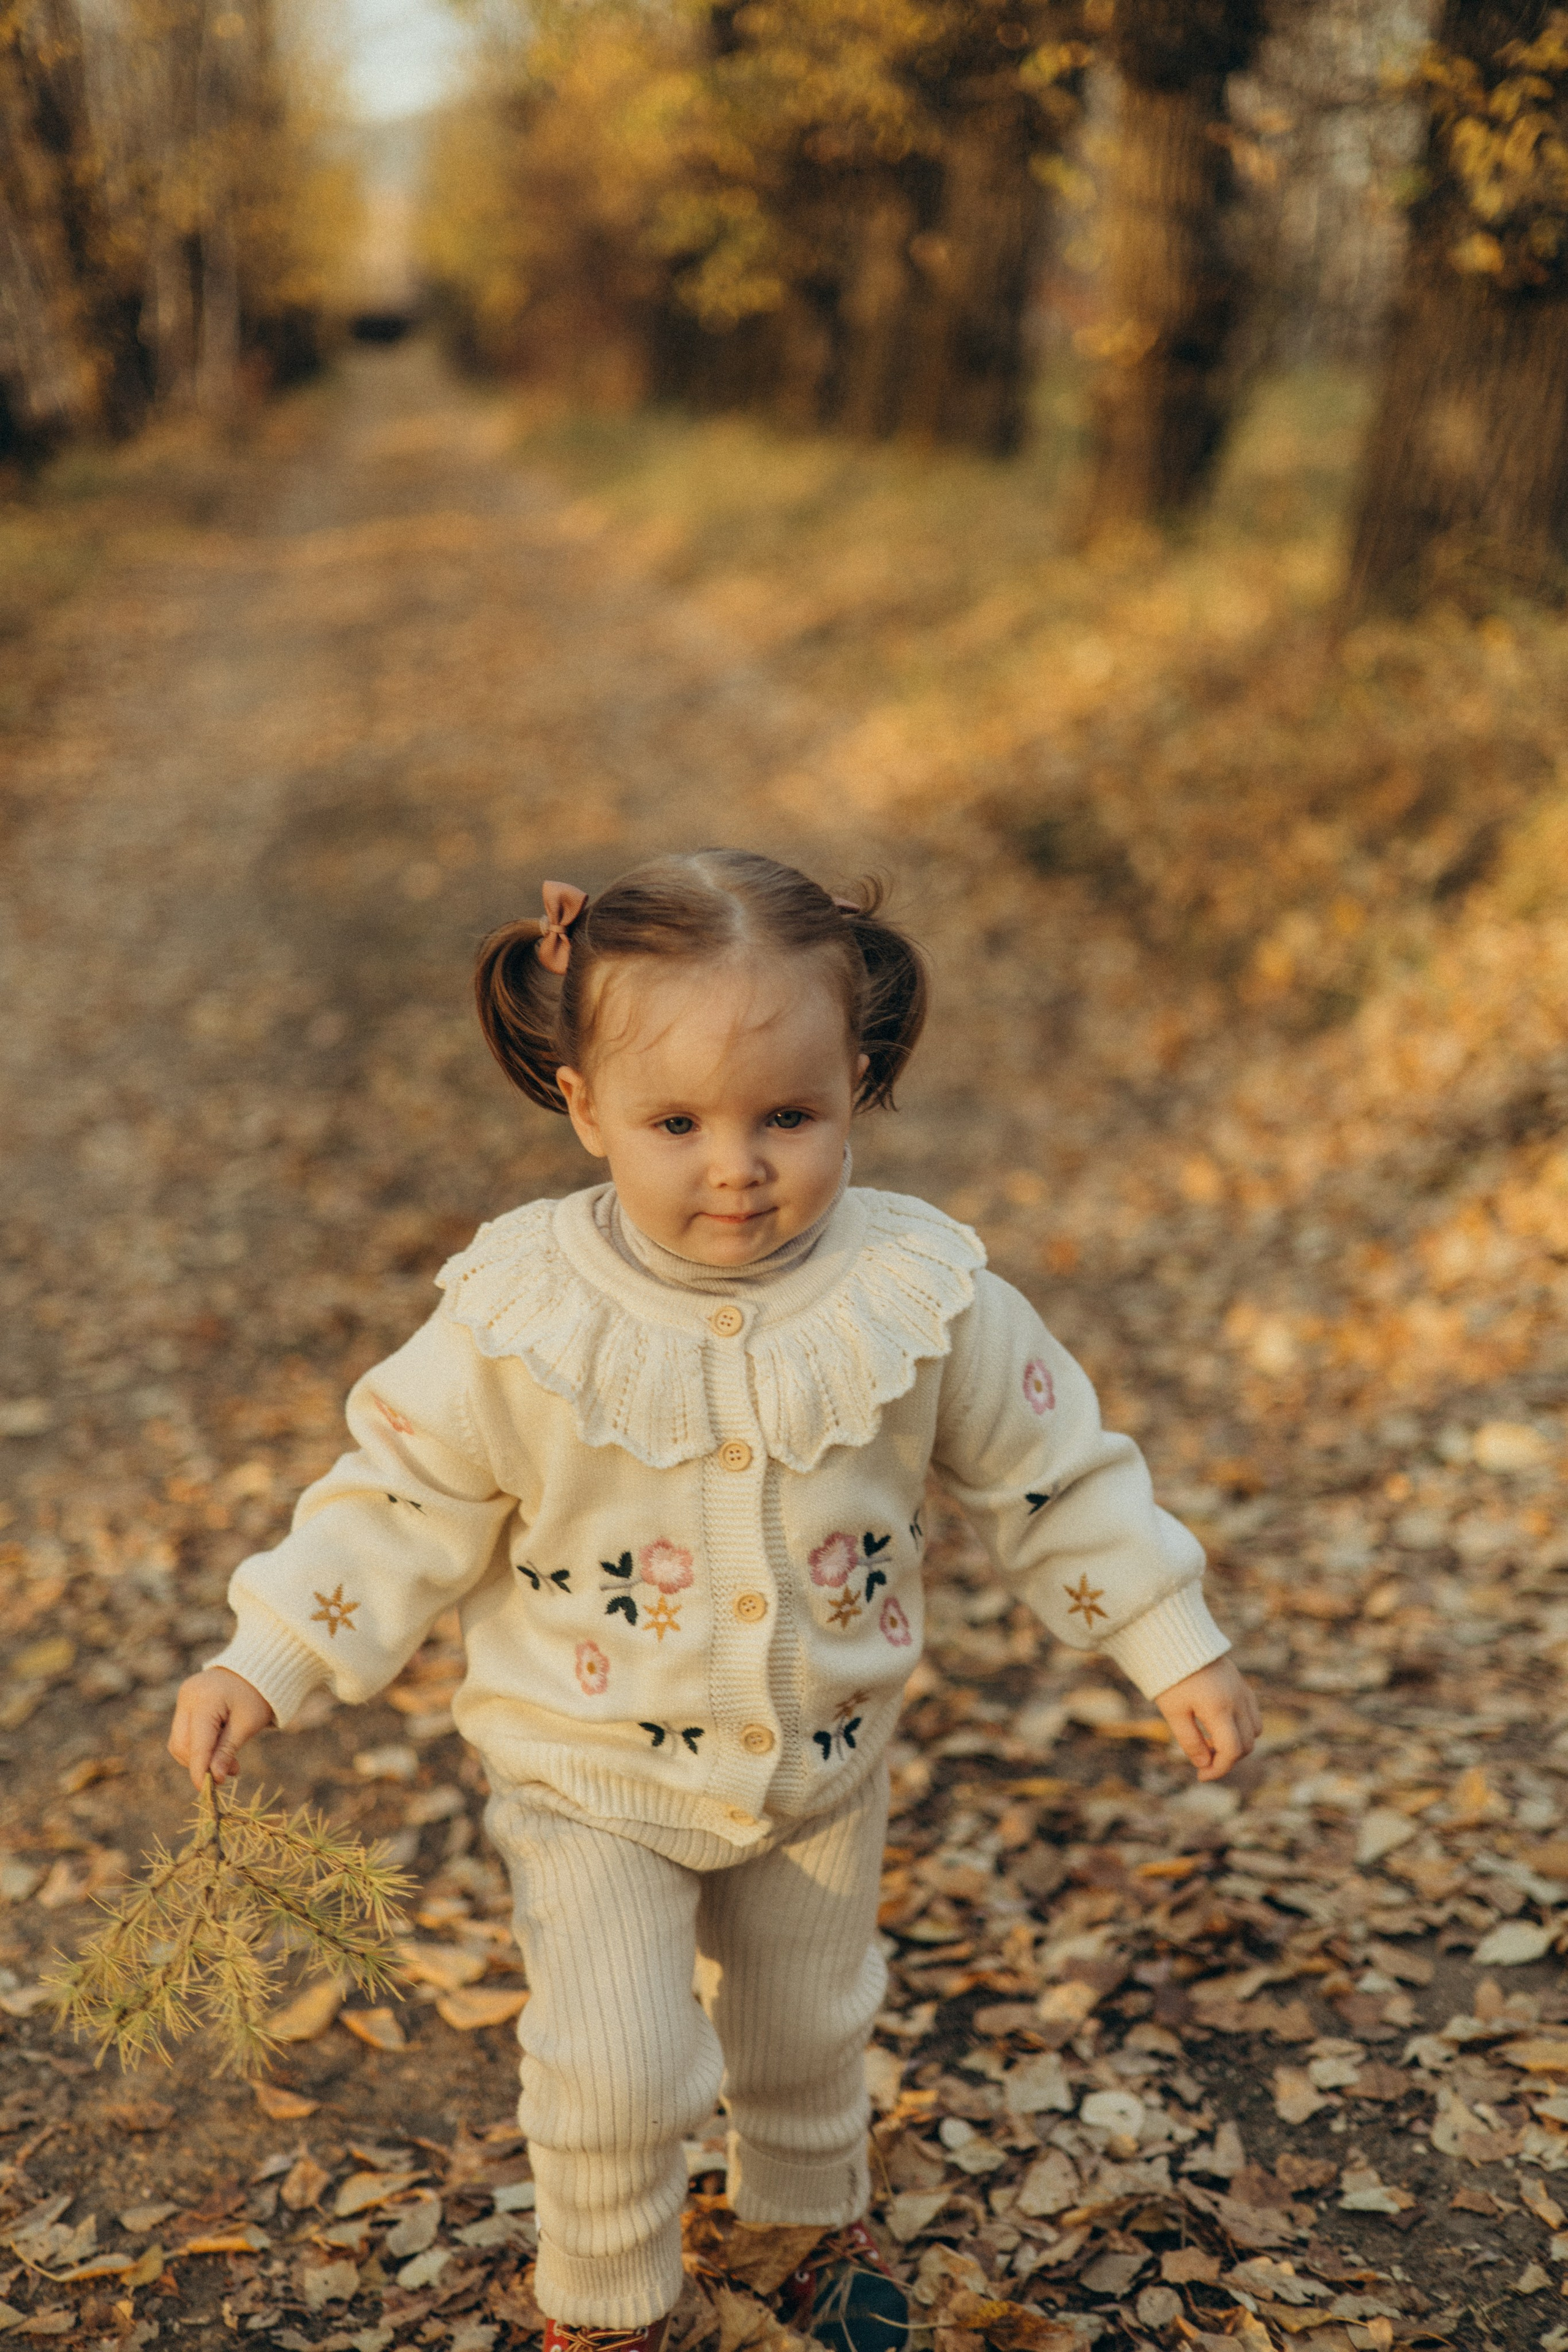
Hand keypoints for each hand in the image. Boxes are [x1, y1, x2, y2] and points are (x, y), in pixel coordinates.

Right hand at [169, 1667, 274, 1791]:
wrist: (257, 1667)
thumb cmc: (257, 1695)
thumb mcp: (248, 1724)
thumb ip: (228, 1750)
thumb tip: (215, 1778)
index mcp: (204, 1700)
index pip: (197, 1744)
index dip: (200, 1771)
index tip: (208, 1791)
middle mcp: (187, 1697)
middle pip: (182, 1744)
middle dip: (201, 1763)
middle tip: (230, 1771)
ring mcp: (183, 1698)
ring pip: (180, 1740)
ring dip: (199, 1756)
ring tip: (228, 1760)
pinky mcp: (185, 1701)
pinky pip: (184, 1731)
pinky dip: (198, 1744)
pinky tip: (218, 1745)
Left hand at [1155, 1655, 1259, 1781]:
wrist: (1178, 1641)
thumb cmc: (1171, 1677)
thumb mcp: (1174, 1713)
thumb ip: (1190, 1741)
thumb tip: (1204, 1765)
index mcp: (1219, 1709)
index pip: (1231, 1751)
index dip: (1219, 1769)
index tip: (1201, 1776)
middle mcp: (1237, 1701)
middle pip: (1246, 1745)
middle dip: (1227, 1759)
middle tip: (1202, 1759)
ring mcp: (1243, 1692)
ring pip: (1254, 1731)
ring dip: (1237, 1744)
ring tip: (1209, 1741)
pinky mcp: (1243, 1685)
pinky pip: (1253, 1715)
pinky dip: (1242, 1728)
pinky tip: (1218, 1725)